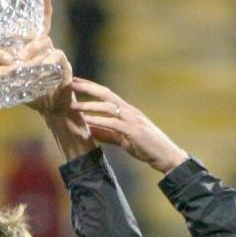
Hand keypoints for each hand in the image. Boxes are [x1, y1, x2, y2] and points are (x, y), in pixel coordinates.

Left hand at [19, 0, 74, 118]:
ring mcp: (59, 58)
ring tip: (25, 65)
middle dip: (30, 46)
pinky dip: (49, 65)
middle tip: (18, 58)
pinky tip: (43, 70)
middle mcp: (50, 50)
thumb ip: (2, 70)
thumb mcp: (14, 80)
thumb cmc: (33, 94)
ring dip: (36, 56)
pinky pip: (59, 60)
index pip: (42, 26)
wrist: (52, 109)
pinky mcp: (67, 69)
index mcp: (39, 49)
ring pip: (49, 48)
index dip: (45, 12)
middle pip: (41, 38)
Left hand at [71, 79, 187, 173]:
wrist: (165, 155)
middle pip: (105, 93)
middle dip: (87, 87)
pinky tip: (88, 121)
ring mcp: (132, 119)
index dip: (90, 86)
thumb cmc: (144, 146)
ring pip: (108, 107)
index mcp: (126, 110)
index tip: (74, 81)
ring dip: (89, 105)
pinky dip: (100, 121)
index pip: (105, 93)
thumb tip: (88, 129)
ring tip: (73, 106)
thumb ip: (106, 132)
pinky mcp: (134, 131)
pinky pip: (114, 123)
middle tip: (70, 83)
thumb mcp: (121, 138)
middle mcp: (129, 111)